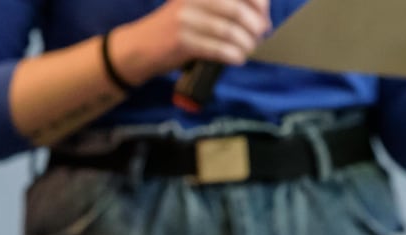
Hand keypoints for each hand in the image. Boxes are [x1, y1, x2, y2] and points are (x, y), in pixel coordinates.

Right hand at [134, 0, 272, 70]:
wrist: (141, 45)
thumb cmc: (177, 26)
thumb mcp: (197, 6)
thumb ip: (224, 5)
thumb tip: (262, 13)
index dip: (259, 4)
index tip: (264, 17)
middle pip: (237, 10)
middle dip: (255, 27)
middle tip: (257, 37)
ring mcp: (185, 19)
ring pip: (230, 32)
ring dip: (246, 44)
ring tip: (246, 49)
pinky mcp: (183, 41)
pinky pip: (219, 49)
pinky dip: (234, 56)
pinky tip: (237, 58)